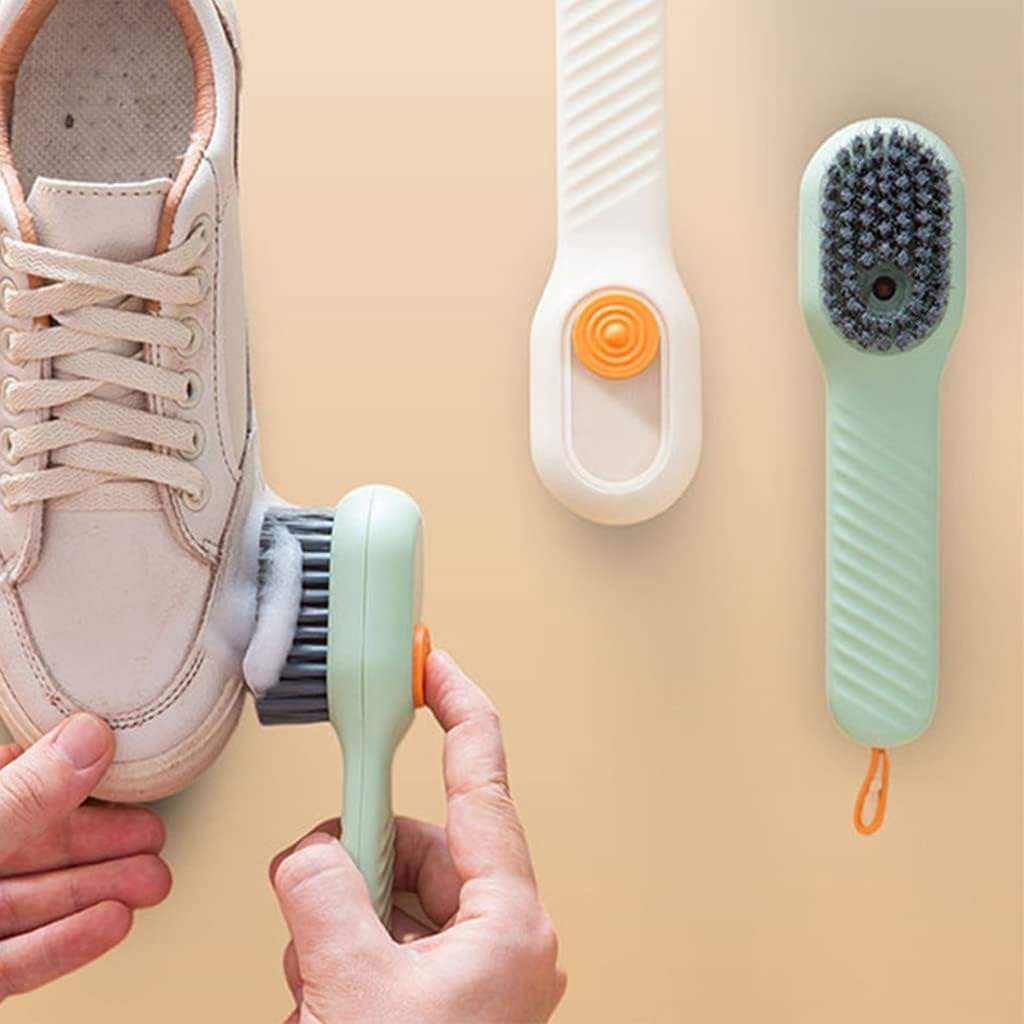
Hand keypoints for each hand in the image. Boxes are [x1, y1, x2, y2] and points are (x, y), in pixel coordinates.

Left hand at [0, 715, 171, 1000]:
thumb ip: (26, 796)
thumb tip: (87, 739)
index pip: (14, 778)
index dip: (72, 770)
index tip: (121, 761)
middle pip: (38, 845)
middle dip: (105, 840)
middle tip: (154, 833)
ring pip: (39, 901)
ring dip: (102, 889)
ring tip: (153, 879)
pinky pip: (23, 957)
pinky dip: (71, 941)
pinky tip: (113, 923)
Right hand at [270, 652, 565, 1023]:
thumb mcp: (353, 984)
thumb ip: (323, 893)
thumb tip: (309, 854)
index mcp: (510, 925)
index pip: (482, 787)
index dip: (459, 713)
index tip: (438, 669)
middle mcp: (502, 943)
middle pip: (420, 848)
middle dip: (359, 862)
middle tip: (313, 888)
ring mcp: (475, 975)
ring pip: (395, 898)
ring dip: (341, 925)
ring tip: (319, 980)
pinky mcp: (446, 1002)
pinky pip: (388, 943)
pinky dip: (346, 956)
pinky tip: (324, 999)